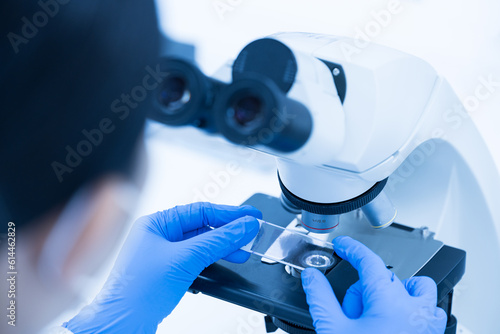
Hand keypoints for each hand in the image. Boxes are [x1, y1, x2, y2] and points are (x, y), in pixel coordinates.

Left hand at [64, 202, 260, 332]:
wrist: (123, 325)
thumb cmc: (137, 292)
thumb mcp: (185, 259)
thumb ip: (218, 241)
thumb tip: (243, 226)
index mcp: (156, 224)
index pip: (200, 211)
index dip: (228, 213)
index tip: (250, 215)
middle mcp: (159, 237)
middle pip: (203, 227)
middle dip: (229, 231)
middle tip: (252, 232)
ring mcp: (164, 256)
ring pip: (202, 245)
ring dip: (223, 247)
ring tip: (244, 251)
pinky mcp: (169, 275)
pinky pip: (197, 261)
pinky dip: (213, 262)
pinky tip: (225, 263)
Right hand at [301, 236, 446, 333]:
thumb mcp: (333, 330)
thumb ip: (320, 297)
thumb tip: (312, 277)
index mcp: (390, 301)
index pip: (369, 261)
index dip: (352, 249)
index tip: (343, 245)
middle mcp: (415, 308)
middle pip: (385, 278)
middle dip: (363, 292)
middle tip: (350, 316)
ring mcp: (428, 323)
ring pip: (414, 288)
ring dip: (393, 295)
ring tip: (374, 316)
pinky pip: (427, 308)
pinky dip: (409, 308)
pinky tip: (389, 326)